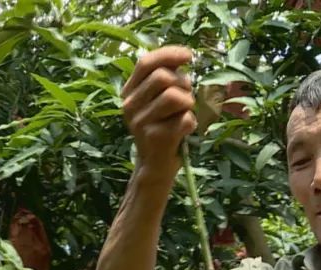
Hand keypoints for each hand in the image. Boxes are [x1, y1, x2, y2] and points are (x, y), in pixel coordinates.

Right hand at [121, 46, 196, 177]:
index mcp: (129, 92)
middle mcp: (130, 106)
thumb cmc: (162, 126)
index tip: (189, 55)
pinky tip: (184, 130)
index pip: (145, 62)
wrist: (155, 165)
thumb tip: (183, 56)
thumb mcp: (156, 100)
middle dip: (183, 83)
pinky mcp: (156, 138)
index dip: (169, 54)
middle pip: (163, 77)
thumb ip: (166, 77)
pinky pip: (185, 118)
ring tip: (185, 112)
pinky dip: (192, 122)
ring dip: (188, 102)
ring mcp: (141, 123)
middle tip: (186, 97)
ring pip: (174, 96)